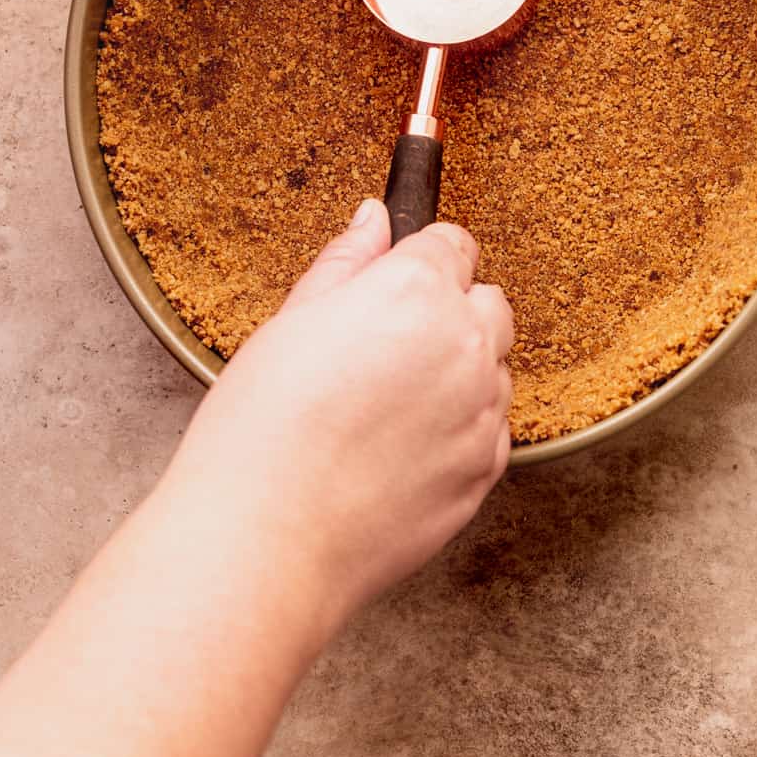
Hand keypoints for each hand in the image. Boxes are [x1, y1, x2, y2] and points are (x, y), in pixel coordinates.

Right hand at [167, 202, 513, 640]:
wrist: (269, 538)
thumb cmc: (263, 429)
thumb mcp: (291, 321)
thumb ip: (347, 262)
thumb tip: (373, 219)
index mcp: (415, 289)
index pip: (454, 244)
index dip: (422, 261)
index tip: (397, 283)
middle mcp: (465, 342)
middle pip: (488, 304)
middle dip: (451, 314)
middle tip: (384, 350)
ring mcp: (484, 410)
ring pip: (493, 371)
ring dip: (458, 376)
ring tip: (382, 411)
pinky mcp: (487, 470)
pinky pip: (489, 432)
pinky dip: (458, 433)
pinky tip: (397, 452)